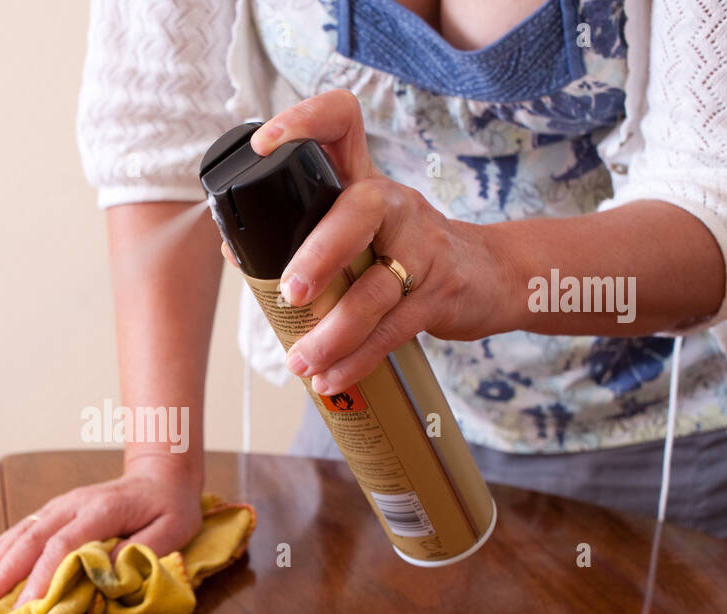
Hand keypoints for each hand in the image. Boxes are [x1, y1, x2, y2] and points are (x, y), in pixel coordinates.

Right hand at [0, 455, 203, 607]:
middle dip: (5, 573)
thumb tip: (107, 573)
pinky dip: (2, 547)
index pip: (63, 545)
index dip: (43, 577)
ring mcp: (61, 506)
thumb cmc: (169, 507)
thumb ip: (142, 551)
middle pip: (32, 539)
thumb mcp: (173, 530)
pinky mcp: (55, 510)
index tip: (26, 606)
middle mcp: (72, 505)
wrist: (161, 475)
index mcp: (100, 511)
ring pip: (22, 532)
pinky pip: (24, 529)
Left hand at [240, 90, 515, 393]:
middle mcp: (393, 203)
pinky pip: (392, 330)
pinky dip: (357, 360)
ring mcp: (422, 246)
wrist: (491, 274)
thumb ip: (308, 232)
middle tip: (290, 294)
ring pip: (375, 288)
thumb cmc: (406, 248)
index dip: (302, 122)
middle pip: (358, 212)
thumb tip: (235, 254)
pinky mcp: (438, 293)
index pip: (340, 122)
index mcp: (364, 181)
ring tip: (300, 362)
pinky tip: (330, 379)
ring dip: (333, 332)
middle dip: (321, 254)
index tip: (263, 146)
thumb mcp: (364, 226)